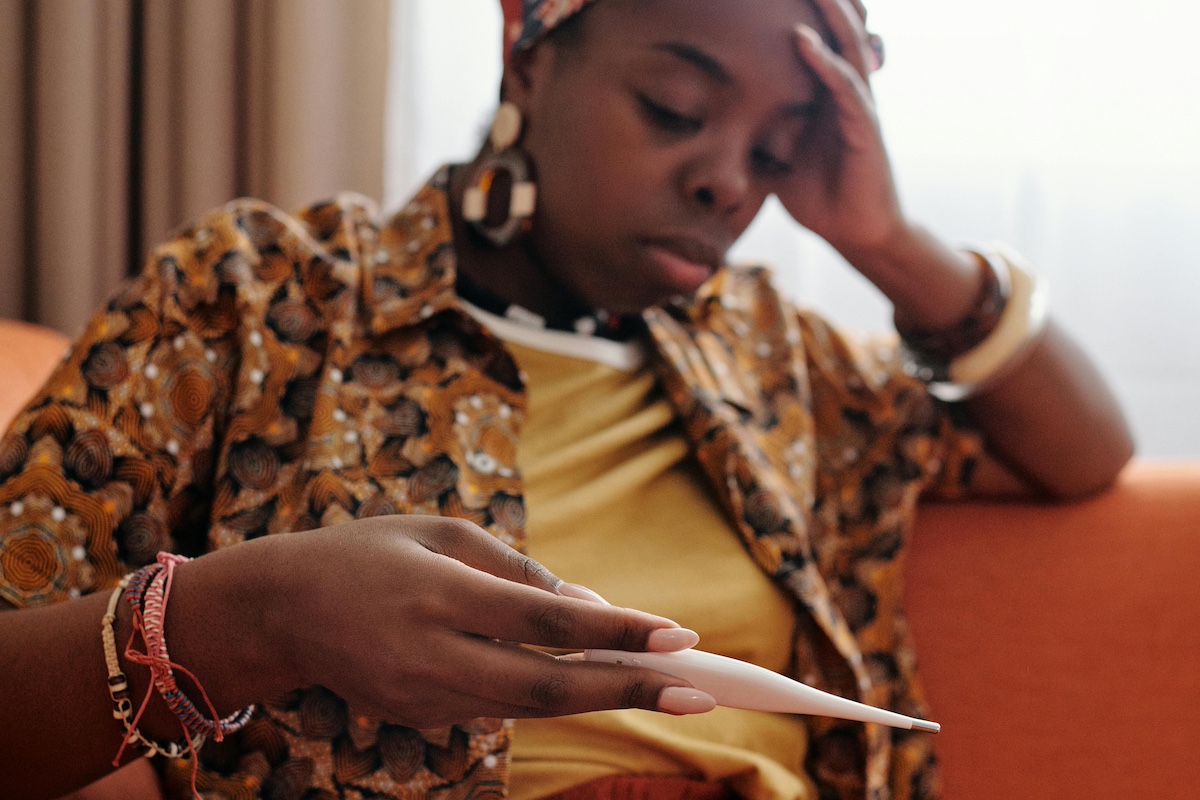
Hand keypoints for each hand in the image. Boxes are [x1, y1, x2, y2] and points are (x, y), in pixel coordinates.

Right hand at [257, 516, 711, 726]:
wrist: (280, 611)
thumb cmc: (370, 552)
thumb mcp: (442, 534)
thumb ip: (517, 572)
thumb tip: (591, 612)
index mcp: (439, 594)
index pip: (546, 623)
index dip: (618, 633)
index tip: (681, 636)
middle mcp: (433, 655)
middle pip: (548, 688)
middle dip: (630, 692)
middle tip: (701, 695)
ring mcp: (424, 698)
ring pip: (531, 708)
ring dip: (603, 699)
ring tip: (670, 689)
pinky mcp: (419, 717)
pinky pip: (498, 705)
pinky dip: (549, 694)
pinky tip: (595, 681)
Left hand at [780, 0, 905, 262]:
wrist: (855, 234)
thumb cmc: (819, 196)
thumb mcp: (776, 158)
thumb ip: (756, 134)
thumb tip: (712, 127)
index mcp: (825, 96)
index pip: (815, 40)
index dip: (801, 12)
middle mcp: (846, 93)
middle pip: (838, 31)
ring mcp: (859, 109)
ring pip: (846, 48)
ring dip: (828, 15)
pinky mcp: (866, 131)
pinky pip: (847, 90)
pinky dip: (826, 65)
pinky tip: (804, 43)